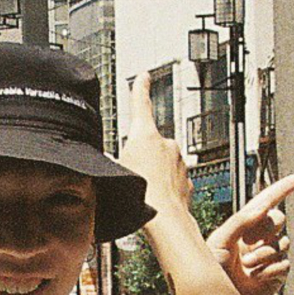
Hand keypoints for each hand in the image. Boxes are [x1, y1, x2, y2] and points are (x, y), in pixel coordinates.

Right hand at [119, 74, 192, 222]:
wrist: (166, 218)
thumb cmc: (141, 194)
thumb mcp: (117, 171)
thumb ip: (114, 160)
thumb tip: (107, 158)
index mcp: (145, 135)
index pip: (141, 104)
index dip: (141, 88)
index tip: (144, 76)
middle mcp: (167, 143)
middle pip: (150, 142)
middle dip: (142, 154)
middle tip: (134, 173)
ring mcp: (179, 160)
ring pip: (163, 161)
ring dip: (154, 172)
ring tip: (145, 189)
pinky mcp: (186, 178)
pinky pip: (172, 178)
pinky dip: (165, 185)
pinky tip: (157, 197)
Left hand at [206, 177, 293, 294]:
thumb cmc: (210, 274)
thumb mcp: (219, 241)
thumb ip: (240, 221)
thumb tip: (261, 207)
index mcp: (241, 229)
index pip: (264, 204)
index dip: (280, 190)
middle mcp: (256, 241)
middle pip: (277, 220)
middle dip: (267, 227)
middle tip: (250, 240)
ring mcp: (266, 259)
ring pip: (282, 243)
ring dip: (264, 253)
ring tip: (247, 265)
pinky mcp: (275, 277)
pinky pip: (285, 264)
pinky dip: (271, 269)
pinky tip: (256, 277)